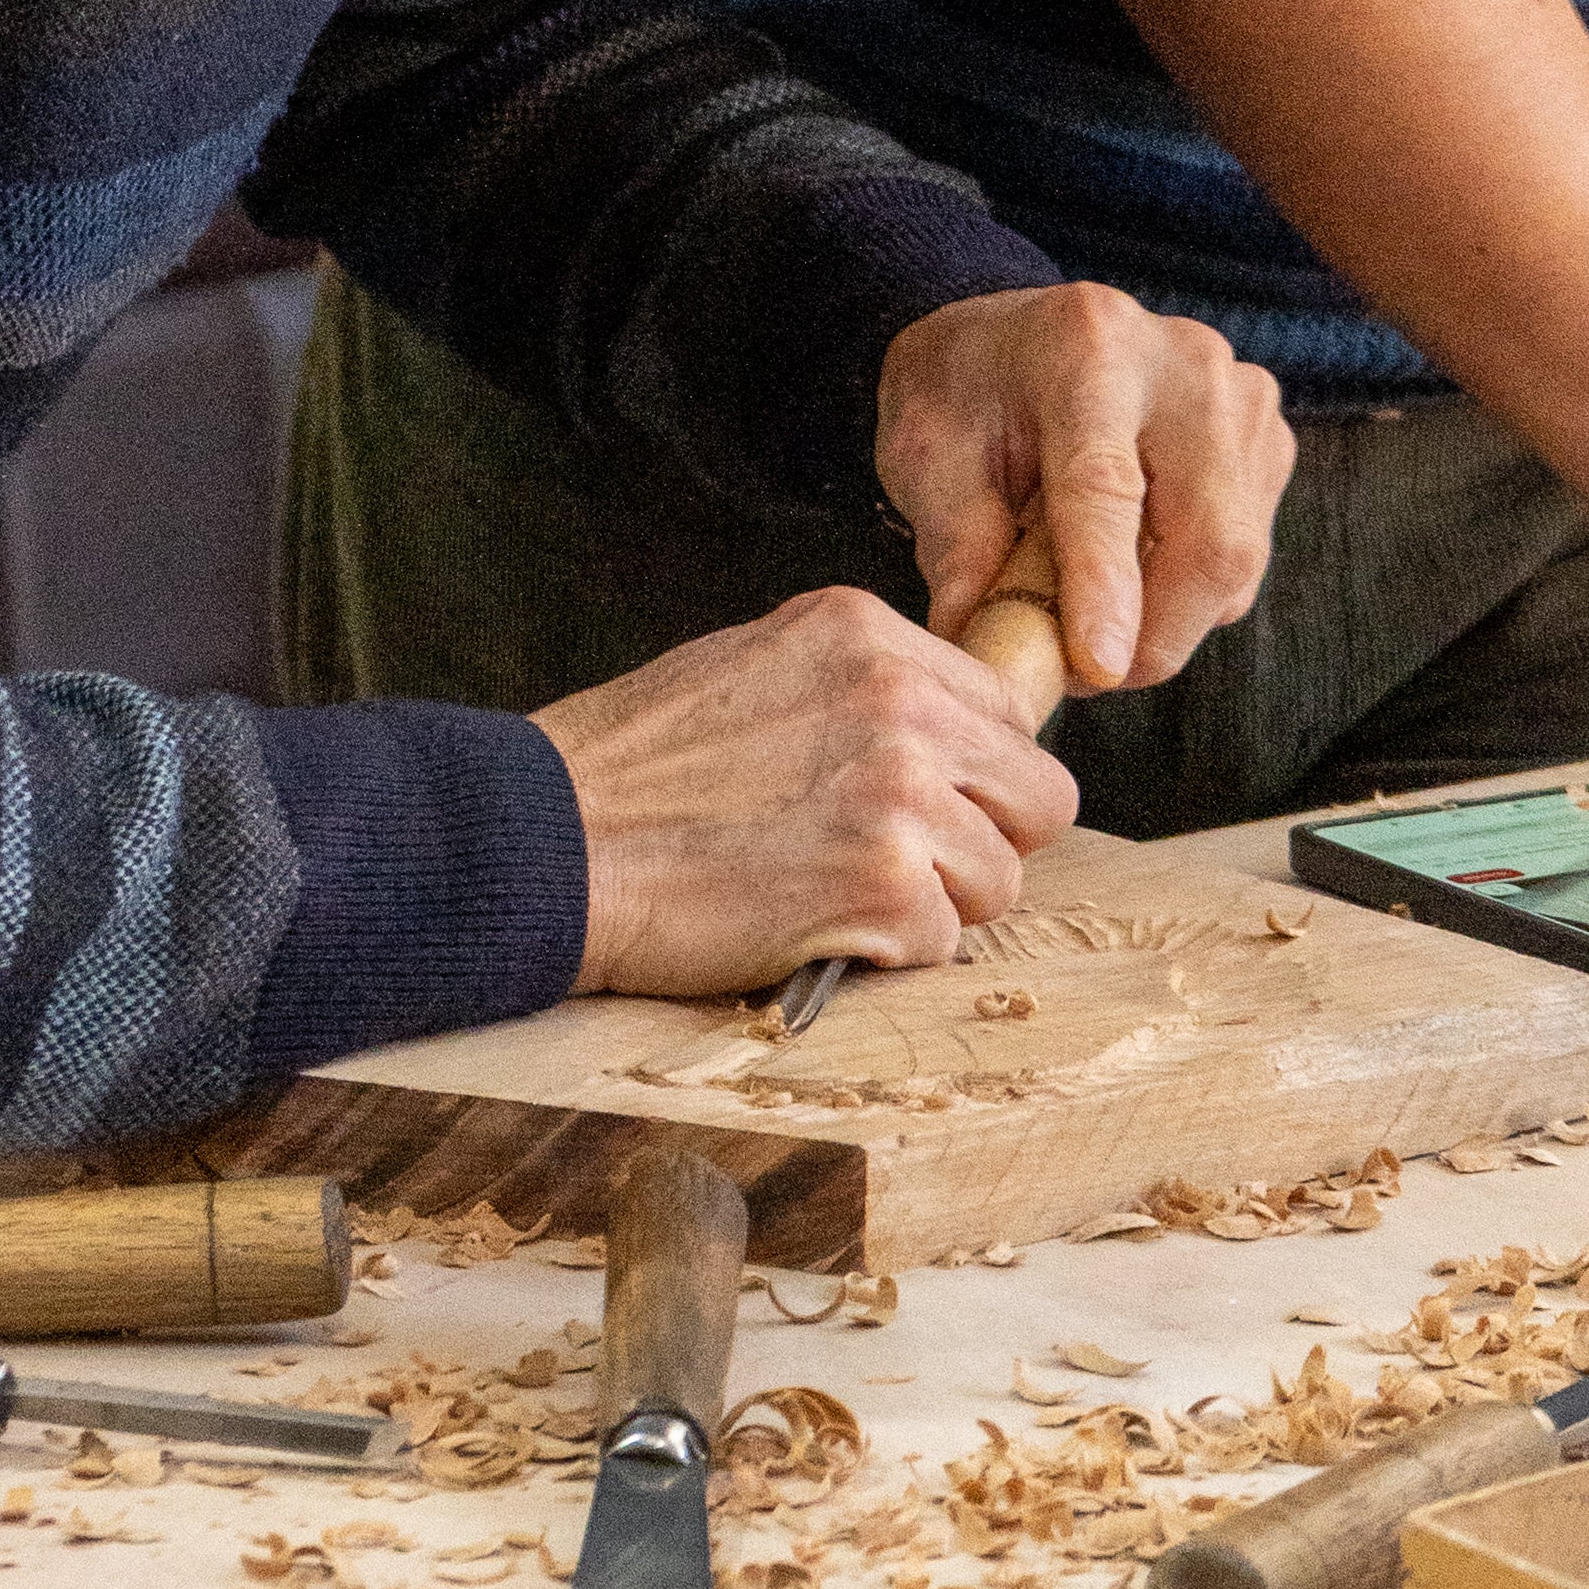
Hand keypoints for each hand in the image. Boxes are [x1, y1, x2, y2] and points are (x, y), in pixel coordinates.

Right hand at [536, 594, 1079, 999]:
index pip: (1004, 709)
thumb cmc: (631, 769)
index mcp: (866, 634)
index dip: (971, 773)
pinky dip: (884, 953)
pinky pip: (944, 942)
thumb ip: (860, 686)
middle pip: (1037, 796)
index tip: (921, 802)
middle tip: (893, 863)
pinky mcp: (886, 886)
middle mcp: (899, 700)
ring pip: (999, 877)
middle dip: (978, 841)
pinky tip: (808, 922)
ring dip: (930, 904)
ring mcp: (899, 794)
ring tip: (831, 890)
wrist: (551, 841)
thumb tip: (947, 732)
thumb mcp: (755, 667)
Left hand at [876, 281, 1291, 690]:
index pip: (1106, 486)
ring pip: (1236, 558)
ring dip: (1168, 620)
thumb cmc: (970, 386)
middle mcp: (1183, 363)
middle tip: (1084, 674)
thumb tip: (980, 637)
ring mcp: (1240, 398)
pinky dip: (1189, 593)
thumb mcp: (926, 449)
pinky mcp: (1267, 439)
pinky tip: (1132, 575)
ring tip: (1092, 617)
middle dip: (1155, 633)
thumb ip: (956, 540)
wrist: (1020, 334)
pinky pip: (1245, 555)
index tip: (1098, 667)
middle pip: (1208, 534)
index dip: (1105, 587)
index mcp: (1085, 347)